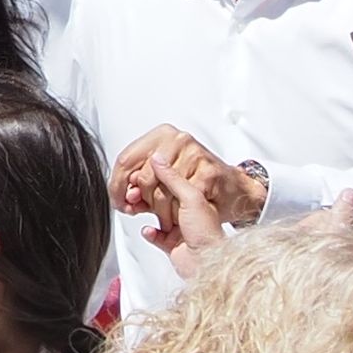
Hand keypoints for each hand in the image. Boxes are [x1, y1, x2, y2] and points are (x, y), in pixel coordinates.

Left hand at [108, 125, 261, 257]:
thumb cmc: (198, 181)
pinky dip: (175, 213)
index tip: (119, 201)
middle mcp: (178, 140)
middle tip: (140, 211)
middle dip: (138, 200)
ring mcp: (195, 154)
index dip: (117, 185)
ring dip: (158, 211)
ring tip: (162, 216)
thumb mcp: (164, 177)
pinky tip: (177, 217)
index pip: (126, 159)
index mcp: (162, 135)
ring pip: (160, 190)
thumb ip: (141, 185)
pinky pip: (181, 199)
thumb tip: (126, 198)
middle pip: (142, 176)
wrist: (235, 190)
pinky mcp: (208, 172)